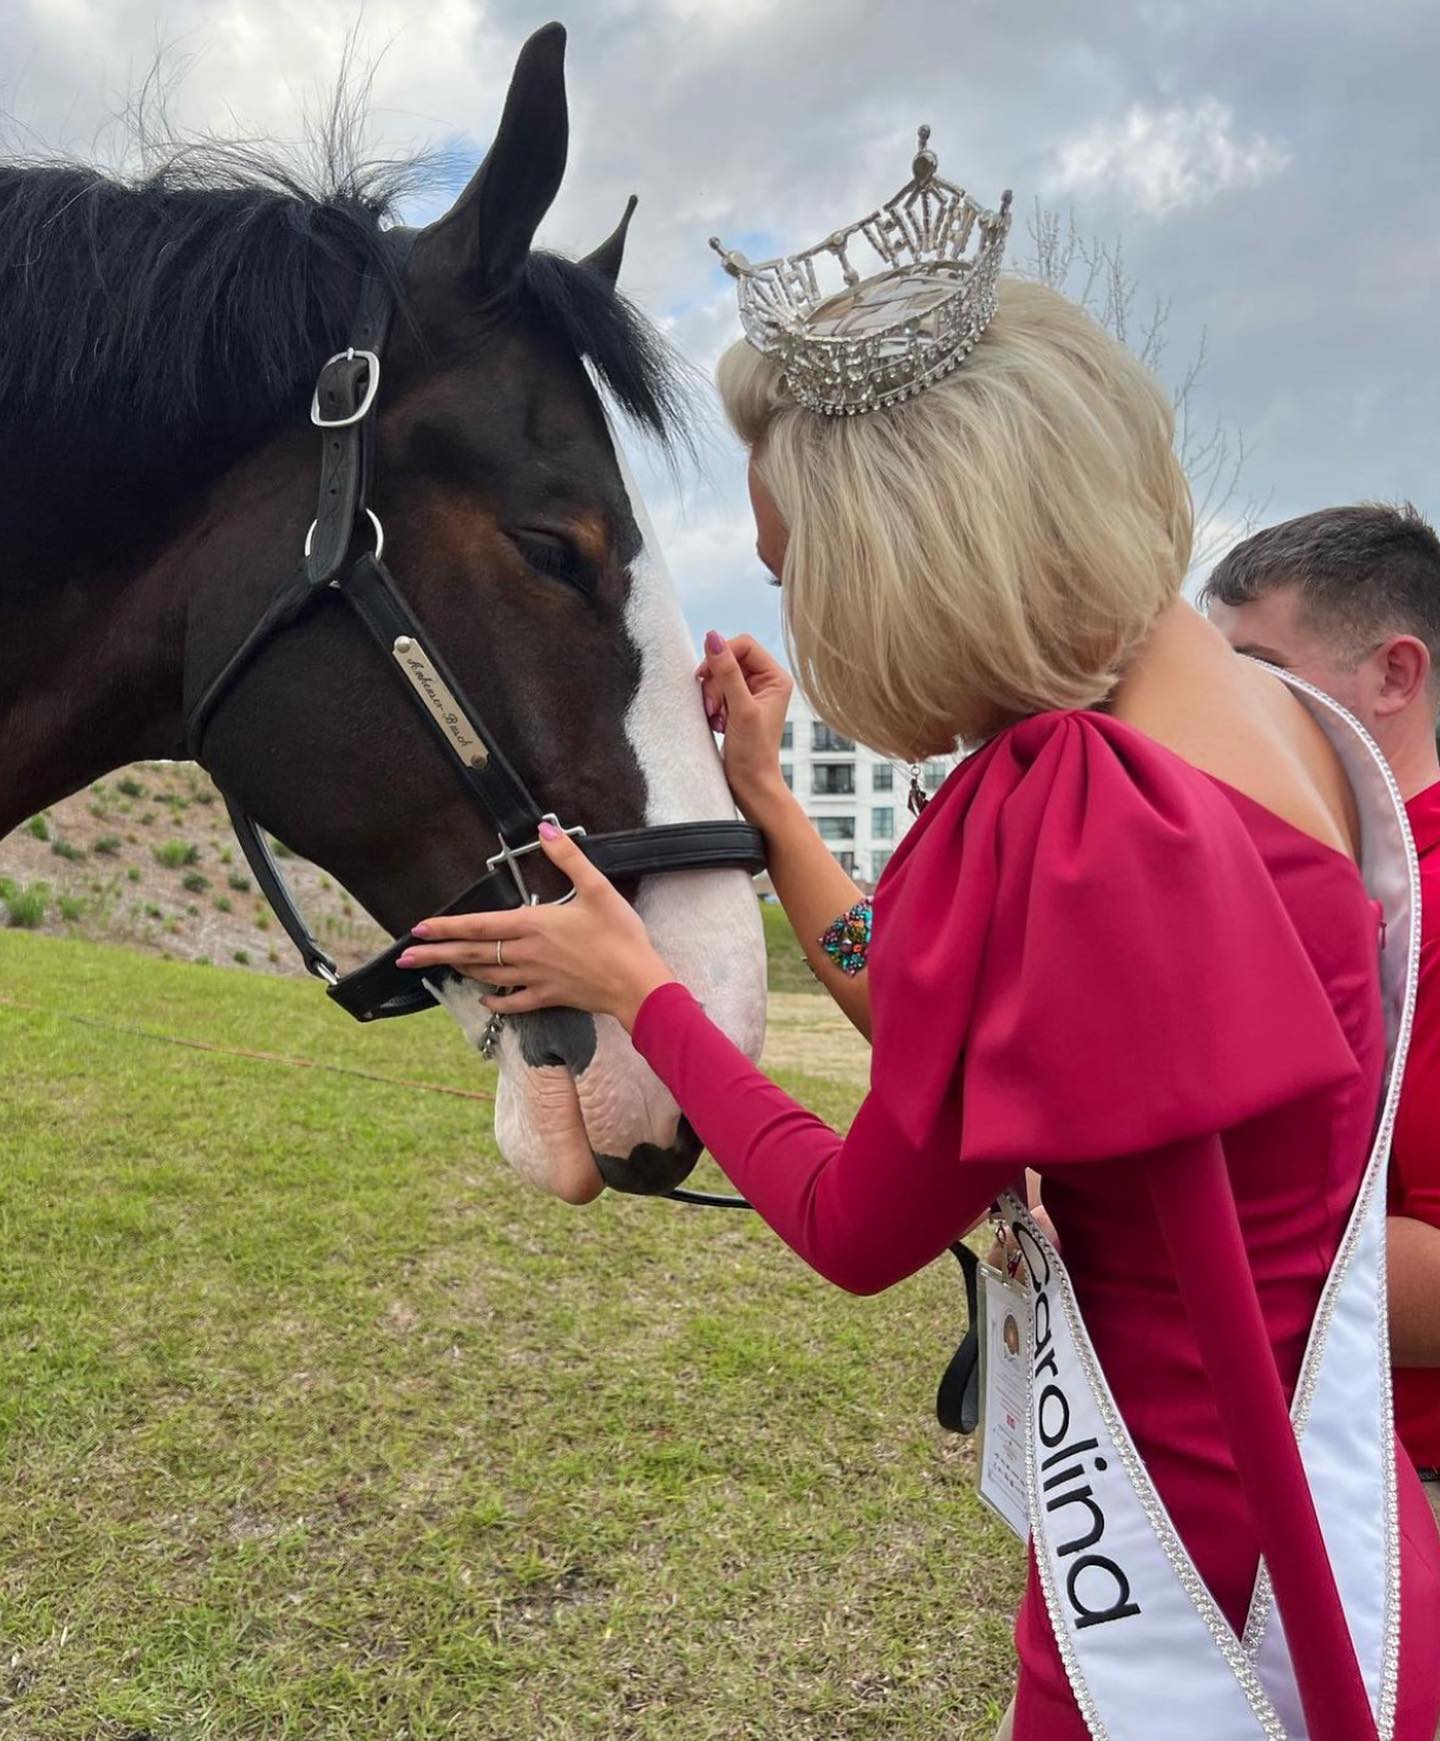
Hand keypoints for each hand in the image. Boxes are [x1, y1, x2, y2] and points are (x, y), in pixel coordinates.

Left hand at [395, 824, 675, 1030]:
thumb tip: (545, 829)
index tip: (418, 929)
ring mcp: (535, 979)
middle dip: (437, 955)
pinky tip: (485, 999)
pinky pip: (514, 1002)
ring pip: (488, 976)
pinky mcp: (550, 997)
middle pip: (472, 954)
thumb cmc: (620, 936)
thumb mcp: (597, 888)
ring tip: (439, 968)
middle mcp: (526, 954)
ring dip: (461, 971)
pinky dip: (496, 1002)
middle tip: (406, 959)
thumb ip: (568, 858)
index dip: (446, 927)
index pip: (478, 925)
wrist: (637, 984)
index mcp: (532, 926)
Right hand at [695, 631, 793, 822]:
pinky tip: (717, 722)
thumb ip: (727, 672)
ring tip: (717, 718)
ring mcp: (749, 693)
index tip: (707, 677)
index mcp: (776, 677)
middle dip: (715, 681)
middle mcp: (765, 682)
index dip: (722, 656)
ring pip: (718, 675)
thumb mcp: (740, 709)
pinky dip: (711, 704)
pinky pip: (714, 690)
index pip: (744, 645)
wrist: (749, 784)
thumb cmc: (754, 752)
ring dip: (711, 695)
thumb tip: (712, 637)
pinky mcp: (736, 704)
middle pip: (728, 659)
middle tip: (714, 707)